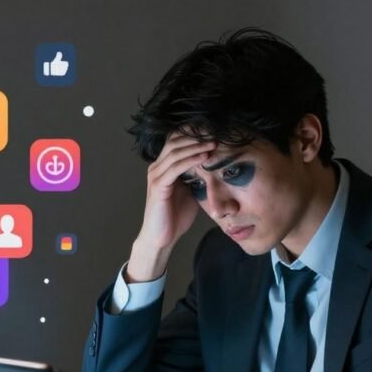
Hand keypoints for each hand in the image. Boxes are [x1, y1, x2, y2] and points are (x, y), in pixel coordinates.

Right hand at [127, 133, 216, 281]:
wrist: (162, 238)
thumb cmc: (175, 217)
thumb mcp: (190, 191)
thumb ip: (197, 177)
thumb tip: (216, 166)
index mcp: (163, 166)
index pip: (176, 141)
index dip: (194, 134)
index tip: (214, 133)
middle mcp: (156, 167)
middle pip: (175, 141)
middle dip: (196, 137)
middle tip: (216, 134)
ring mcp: (155, 176)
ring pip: (175, 152)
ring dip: (196, 146)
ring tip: (213, 144)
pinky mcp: (158, 186)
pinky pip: (175, 168)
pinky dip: (190, 160)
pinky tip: (204, 158)